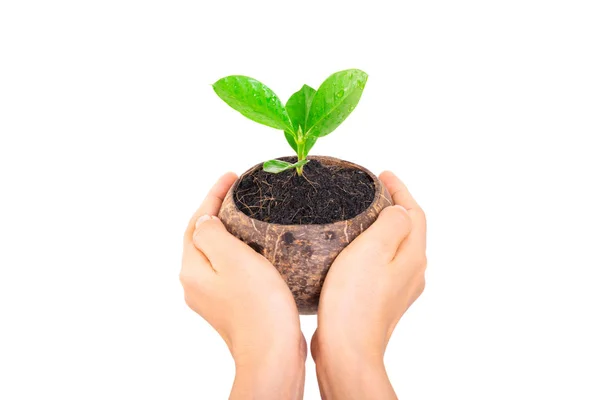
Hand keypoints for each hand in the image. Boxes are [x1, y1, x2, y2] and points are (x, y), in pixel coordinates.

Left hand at [180, 173, 305, 399]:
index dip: (212, 195)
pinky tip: (256, 248)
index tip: (231, 175)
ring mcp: (213, 298)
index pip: (196, 222)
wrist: (272, 352)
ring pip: (216, 253)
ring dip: (228, 230)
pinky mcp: (231, 307)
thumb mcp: (232, 258)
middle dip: (217, 211)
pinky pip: (229, 269)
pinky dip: (238, 251)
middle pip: (202, 237)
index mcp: (192, 270)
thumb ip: (212, 234)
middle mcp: (196, 284)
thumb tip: (205, 221)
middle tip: (238, 190)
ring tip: (246, 213)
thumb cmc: (257, 305)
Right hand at [311, 171, 426, 399]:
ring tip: (363, 216)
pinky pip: (383, 266)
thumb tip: (400, 211)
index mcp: (413, 256)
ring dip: (384, 229)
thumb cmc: (355, 299)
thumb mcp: (374, 249)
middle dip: (394, 207)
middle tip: (372, 191)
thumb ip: (392, 223)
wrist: (347, 349)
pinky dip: (373, 250)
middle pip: (409, 230)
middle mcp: (413, 273)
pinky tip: (354, 252)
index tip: (384, 174)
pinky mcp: (381, 303)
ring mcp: (398, 291)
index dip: (401, 191)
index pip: (414, 213)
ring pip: (396, 249)